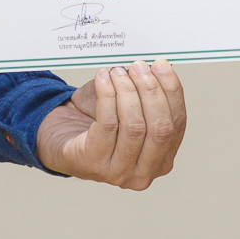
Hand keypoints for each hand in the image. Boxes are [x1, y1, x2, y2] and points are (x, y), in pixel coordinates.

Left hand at [36, 60, 186, 189]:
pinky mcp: (93, 163)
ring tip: (118, 71)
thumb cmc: (99, 122)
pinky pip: (107, 124)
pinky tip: (103, 78)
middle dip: (151, 91)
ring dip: (127, 91)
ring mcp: (119, 172)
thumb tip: (157, 67)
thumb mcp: (130, 110)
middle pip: (160, 128)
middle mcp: (144, 173)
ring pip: (134, 126)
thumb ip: (147, 96)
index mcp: (162, 160)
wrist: (62, 137)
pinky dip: (107, 95)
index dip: (172, 92)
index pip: (177, 124)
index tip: (162, 65)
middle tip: (139, 66)